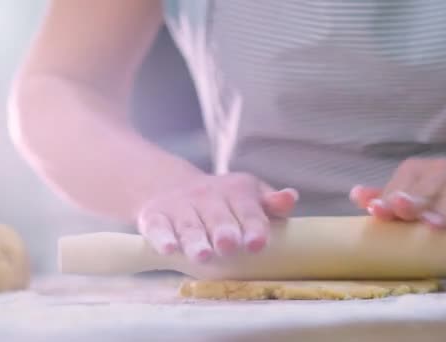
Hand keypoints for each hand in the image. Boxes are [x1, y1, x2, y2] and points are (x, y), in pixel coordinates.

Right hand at [136, 173, 297, 261]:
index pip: (248, 209)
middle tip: (229, 245)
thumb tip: (291, 198)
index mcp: (236, 192)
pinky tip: (168, 249)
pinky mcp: (155, 217)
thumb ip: (271, 202)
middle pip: (217, 216)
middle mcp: (207, 197)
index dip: (253, 225)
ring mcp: (180, 207)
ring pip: (189, 225)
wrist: (169, 186)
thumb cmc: (223, 201)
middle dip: (224, 231)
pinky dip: (162, 238)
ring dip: (195, 240)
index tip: (257, 243)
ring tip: (203, 255)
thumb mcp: (249, 196)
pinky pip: (157, 228)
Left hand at [350, 158, 445, 231]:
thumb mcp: (413, 195)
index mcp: (416, 171)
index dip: (389, 197)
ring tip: (436, 225)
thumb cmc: (441, 196)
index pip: (400, 183)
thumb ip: (385, 198)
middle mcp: (440, 169)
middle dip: (414, 199)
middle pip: (426, 184)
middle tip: (407, 214)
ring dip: (445, 207)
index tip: (379, 211)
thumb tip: (356, 196)